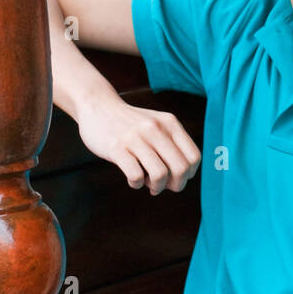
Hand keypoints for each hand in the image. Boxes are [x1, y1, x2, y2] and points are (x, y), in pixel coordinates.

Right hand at [74, 92, 199, 193]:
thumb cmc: (130, 123)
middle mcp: (156, 129)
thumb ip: (172, 144)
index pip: (194, 157)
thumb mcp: (157, 124)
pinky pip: (136, 176)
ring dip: (157, 187)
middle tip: (165, 186)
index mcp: (170, 124)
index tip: (176, 177)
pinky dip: (137, 184)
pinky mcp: (117, 148)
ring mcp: (136, 138)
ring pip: (160, 174)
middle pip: (181, 168)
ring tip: (148, 184)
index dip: (189, 174)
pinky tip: (133, 180)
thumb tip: (183, 177)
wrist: (98, 106)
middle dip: (176, 185)